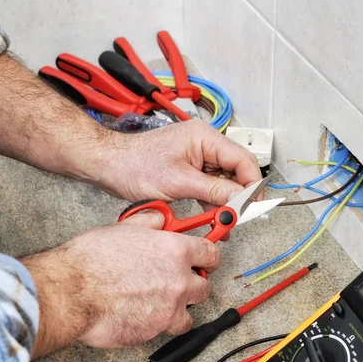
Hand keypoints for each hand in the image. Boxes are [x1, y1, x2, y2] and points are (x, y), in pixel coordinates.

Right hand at [21, 212, 219, 357]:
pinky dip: (162, 324)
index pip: (211, 254)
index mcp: (174, 250)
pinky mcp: (156, 330)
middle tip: (177, 280)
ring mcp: (169, 307)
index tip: (207, 260)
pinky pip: (170, 329)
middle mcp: (178, 279)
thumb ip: (150, 224)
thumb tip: (161, 220)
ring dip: (180, 306)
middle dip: (193, 282)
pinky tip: (146, 314)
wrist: (71, 292)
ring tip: (161, 301)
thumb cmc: (91, 259)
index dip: (209, 257)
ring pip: (190, 312)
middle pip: (204, 285)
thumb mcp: (124, 228)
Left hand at [93, 120, 262, 206]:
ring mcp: (197, 156)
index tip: (253, 207)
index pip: (243, 160)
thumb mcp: (180, 182)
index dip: (252, 184)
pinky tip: (214, 217)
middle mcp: (205, 144)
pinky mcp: (189, 168)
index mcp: (205, 138)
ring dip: (226, 201)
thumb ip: (215, 191)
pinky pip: (210, 185)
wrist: (109, 165)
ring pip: (224, 180)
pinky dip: (213, 201)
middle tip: (241, 218)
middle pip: (236, 170)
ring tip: (227, 223)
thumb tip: (243, 200)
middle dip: (240, 195)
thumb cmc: (136, 166)